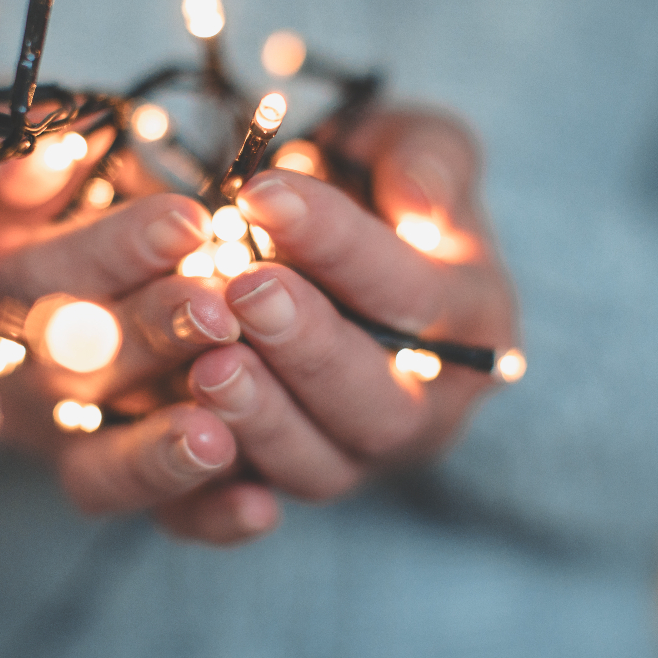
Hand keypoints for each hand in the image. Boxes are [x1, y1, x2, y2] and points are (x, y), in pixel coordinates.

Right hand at [0, 136, 278, 541]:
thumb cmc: (82, 213)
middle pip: (73, 372)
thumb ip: (31, 162)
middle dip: (151, 337)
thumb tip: (48, 155)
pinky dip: (208, 517)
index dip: (113, 252)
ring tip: (220, 434)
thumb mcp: (40, 175)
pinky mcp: (126, 488)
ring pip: (100, 470)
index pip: (36, 278)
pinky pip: (160, 522)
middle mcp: (18, 382)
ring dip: (161, 453)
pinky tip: (259, 507)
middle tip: (220, 311)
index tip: (189, 222)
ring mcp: (69, 447)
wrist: (99, 284)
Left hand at [163, 107, 519, 539]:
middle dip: (310, 347)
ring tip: (207, 367)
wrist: (315, 252)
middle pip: (378, 404)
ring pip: (318, 467)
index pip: (413, 292)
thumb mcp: (410, 147)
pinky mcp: (284, 481)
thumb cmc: (368, 190)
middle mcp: (422, 406)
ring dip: (262, 421)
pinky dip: (216, 501)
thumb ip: (429, 161)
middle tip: (244, 291)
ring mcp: (354, 456)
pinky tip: (187, 449)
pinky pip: (248, 510)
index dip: (341, 246)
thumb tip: (425, 211)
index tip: (266, 194)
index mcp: (469, 322)